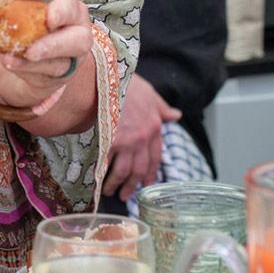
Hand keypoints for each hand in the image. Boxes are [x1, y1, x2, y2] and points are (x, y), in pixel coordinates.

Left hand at [0, 0, 92, 115]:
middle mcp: (78, 35)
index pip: (71, 8)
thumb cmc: (30, 24)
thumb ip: (16, 9)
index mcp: (71, 11)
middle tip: (31, 51)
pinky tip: (9, 64)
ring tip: (8, 60)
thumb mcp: (22, 12)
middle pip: (79, 41)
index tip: (48, 18)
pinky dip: (23, 71)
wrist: (27, 53)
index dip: (61, 12)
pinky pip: (43, 78)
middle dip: (53, 46)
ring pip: (58, 65)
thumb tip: (2, 9)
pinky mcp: (58, 78)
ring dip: (30, 64)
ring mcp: (71, 60)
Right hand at [101, 74, 181, 201]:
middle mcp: (143, 138)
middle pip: (140, 169)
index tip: (146, 183)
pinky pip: (107, 164)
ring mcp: (127, 141)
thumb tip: (176, 115)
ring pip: (124, 171)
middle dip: (133, 185)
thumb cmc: (127, 82)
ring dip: (118, 185)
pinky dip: (103, 175)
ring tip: (112, 192)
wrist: (107, 76)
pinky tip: (98, 182)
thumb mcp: (150, 93)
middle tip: (127, 196)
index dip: (151, 172)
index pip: (156, 157)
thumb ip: (162, 107)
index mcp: (154, 127)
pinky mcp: (109, 141)